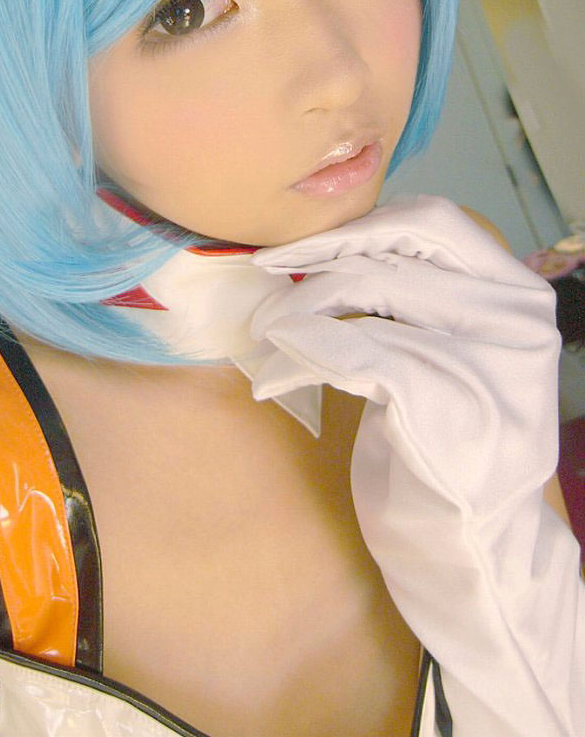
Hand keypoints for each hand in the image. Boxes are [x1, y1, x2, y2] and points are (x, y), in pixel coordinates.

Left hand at [250, 195, 582, 735]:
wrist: (473, 554)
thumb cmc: (448, 450)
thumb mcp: (445, 358)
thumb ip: (414, 301)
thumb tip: (330, 250)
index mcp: (515, 294)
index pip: (432, 223)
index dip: (358, 226)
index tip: (300, 247)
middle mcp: (513, 315)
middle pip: (395, 250)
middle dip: (319, 256)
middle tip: (267, 275)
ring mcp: (485, 356)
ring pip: (365, 292)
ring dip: (295, 312)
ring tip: (263, 337)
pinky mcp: (445, 397)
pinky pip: (350, 349)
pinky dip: (297, 357)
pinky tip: (269, 379)